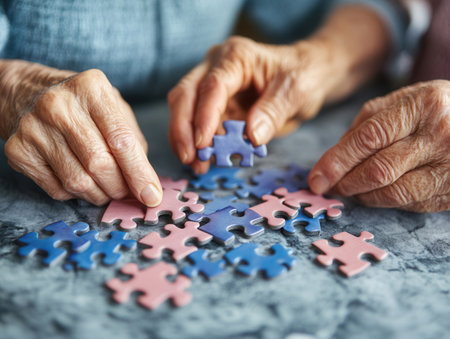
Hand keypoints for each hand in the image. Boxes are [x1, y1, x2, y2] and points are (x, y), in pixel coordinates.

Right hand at [3, 65, 161, 205]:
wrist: (28, 93)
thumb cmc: (83, 105)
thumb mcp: (114, 107)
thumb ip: (133, 141)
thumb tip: (146, 184)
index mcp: (91, 89)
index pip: (121, 140)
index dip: (139, 173)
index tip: (152, 196)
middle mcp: (59, 105)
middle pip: (99, 164)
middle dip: (120, 187)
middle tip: (128, 192)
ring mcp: (34, 128)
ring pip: (78, 181)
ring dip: (100, 195)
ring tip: (107, 189)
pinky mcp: (18, 150)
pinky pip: (57, 189)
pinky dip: (76, 194)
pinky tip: (81, 181)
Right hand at [168, 36, 345, 172]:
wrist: (307, 75)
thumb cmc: (302, 75)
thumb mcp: (296, 90)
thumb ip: (273, 111)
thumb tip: (252, 136)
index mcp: (236, 57)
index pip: (212, 86)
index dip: (204, 116)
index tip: (203, 144)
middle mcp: (216, 67)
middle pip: (185, 95)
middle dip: (183, 129)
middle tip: (189, 158)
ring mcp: (212, 87)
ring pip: (185, 111)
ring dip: (187, 140)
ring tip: (198, 166)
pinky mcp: (215, 106)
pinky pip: (198, 125)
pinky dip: (199, 145)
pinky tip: (206, 162)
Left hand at [309, 80, 449, 211]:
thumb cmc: (436, 109)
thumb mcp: (405, 100)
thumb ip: (368, 122)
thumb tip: (335, 156)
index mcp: (421, 105)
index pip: (368, 138)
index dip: (337, 161)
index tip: (316, 178)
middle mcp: (439, 135)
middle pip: (378, 169)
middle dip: (346, 182)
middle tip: (329, 186)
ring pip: (394, 192)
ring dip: (363, 196)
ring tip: (350, 190)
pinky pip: (412, 203)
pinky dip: (386, 201)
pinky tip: (376, 194)